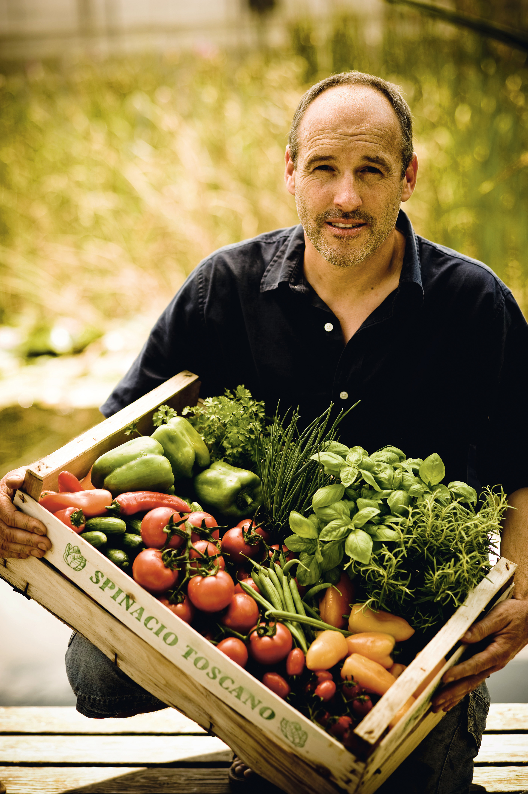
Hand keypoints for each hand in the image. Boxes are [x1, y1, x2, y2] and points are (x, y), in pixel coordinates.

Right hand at [0, 468, 50, 559]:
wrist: (2, 496)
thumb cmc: (13, 487)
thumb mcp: (16, 477)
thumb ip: (19, 478)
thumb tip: (16, 481)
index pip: (11, 517)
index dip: (27, 524)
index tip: (43, 529)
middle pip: (9, 533)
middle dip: (29, 540)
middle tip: (46, 543)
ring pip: (6, 544)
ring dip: (25, 549)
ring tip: (42, 550)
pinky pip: (2, 550)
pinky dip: (16, 553)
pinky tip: (29, 552)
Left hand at [431, 598, 527, 712]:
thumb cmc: (515, 613)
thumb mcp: (499, 616)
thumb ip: (481, 627)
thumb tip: (463, 637)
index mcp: (497, 652)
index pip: (475, 664)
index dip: (459, 671)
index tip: (444, 678)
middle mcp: (495, 663)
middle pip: (471, 682)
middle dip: (452, 693)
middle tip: (435, 703)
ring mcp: (492, 665)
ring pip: (471, 685)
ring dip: (454, 696)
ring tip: (438, 707)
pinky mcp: (489, 663)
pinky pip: (473, 680)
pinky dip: (461, 691)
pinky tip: (452, 700)